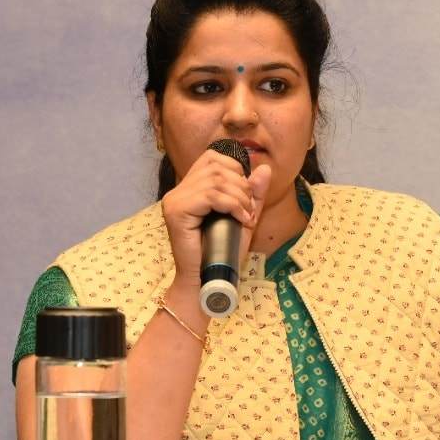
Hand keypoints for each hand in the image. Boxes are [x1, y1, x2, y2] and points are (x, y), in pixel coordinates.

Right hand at [160, 149, 272, 282]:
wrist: (205, 281)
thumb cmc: (222, 254)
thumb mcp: (243, 219)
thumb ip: (253, 195)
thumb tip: (265, 168)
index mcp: (189, 188)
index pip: (212, 158)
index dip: (236, 170)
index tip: (246, 197)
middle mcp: (178, 190)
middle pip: (216, 166)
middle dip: (241, 186)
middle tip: (248, 210)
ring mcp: (174, 200)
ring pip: (216, 180)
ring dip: (239, 198)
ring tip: (245, 217)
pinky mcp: (176, 212)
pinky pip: (210, 196)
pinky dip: (232, 205)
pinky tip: (241, 219)